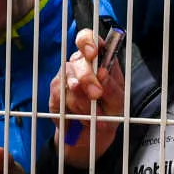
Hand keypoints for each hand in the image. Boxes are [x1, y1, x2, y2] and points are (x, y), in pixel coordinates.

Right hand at [50, 27, 125, 167]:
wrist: (93, 134)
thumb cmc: (109, 111)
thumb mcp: (119, 101)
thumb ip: (112, 88)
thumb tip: (102, 74)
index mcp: (97, 59)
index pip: (87, 38)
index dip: (87, 41)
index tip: (92, 53)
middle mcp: (79, 64)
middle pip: (77, 60)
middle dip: (87, 78)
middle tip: (96, 95)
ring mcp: (65, 78)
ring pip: (69, 82)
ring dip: (83, 101)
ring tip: (93, 116)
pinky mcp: (55, 94)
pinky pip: (60, 97)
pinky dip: (73, 110)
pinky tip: (82, 118)